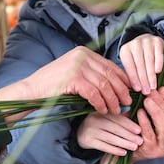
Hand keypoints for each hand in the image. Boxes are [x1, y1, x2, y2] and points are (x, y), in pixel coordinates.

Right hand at [0, 46, 131, 114]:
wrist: (32, 90)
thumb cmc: (54, 85)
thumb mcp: (75, 74)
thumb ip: (92, 74)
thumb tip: (116, 84)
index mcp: (84, 52)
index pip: (111, 66)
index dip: (124, 79)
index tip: (131, 92)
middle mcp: (82, 55)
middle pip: (110, 75)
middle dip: (121, 91)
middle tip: (128, 103)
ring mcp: (77, 66)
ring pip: (104, 85)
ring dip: (112, 100)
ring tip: (116, 110)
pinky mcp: (73, 78)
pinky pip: (94, 93)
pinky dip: (100, 103)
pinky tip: (102, 111)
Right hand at [77, 111, 142, 156]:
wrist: (79, 133)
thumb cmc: (98, 125)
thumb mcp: (106, 118)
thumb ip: (119, 118)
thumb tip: (137, 116)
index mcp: (101, 112)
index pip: (117, 118)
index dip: (129, 124)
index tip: (140, 130)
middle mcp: (94, 120)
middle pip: (114, 128)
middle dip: (129, 135)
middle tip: (140, 140)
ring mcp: (90, 131)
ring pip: (110, 138)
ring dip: (124, 143)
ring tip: (134, 147)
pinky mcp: (88, 141)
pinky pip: (103, 146)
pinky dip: (114, 150)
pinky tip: (123, 152)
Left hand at [120, 34, 163, 93]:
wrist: (147, 41)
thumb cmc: (138, 57)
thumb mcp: (131, 63)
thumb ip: (132, 74)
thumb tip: (137, 89)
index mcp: (125, 50)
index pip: (130, 66)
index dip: (134, 79)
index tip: (138, 89)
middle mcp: (135, 44)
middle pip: (140, 64)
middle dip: (143, 80)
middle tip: (147, 91)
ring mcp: (147, 41)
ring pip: (149, 61)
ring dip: (151, 75)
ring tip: (153, 86)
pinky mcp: (158, 41)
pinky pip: (158, 54)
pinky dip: (158, 63)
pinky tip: (158, 72)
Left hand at [130, 87, 163, 162]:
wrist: (131, 152)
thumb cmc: (144, 134)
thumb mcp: (155, 121)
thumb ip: (160, 108)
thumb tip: (159, 89)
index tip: (161, 89)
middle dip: (162, 104)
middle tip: (151, 93)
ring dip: (157, 112)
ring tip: (147, 100)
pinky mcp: (152, 151)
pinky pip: (150, 134)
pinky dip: (145, 122)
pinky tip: (140, 112)